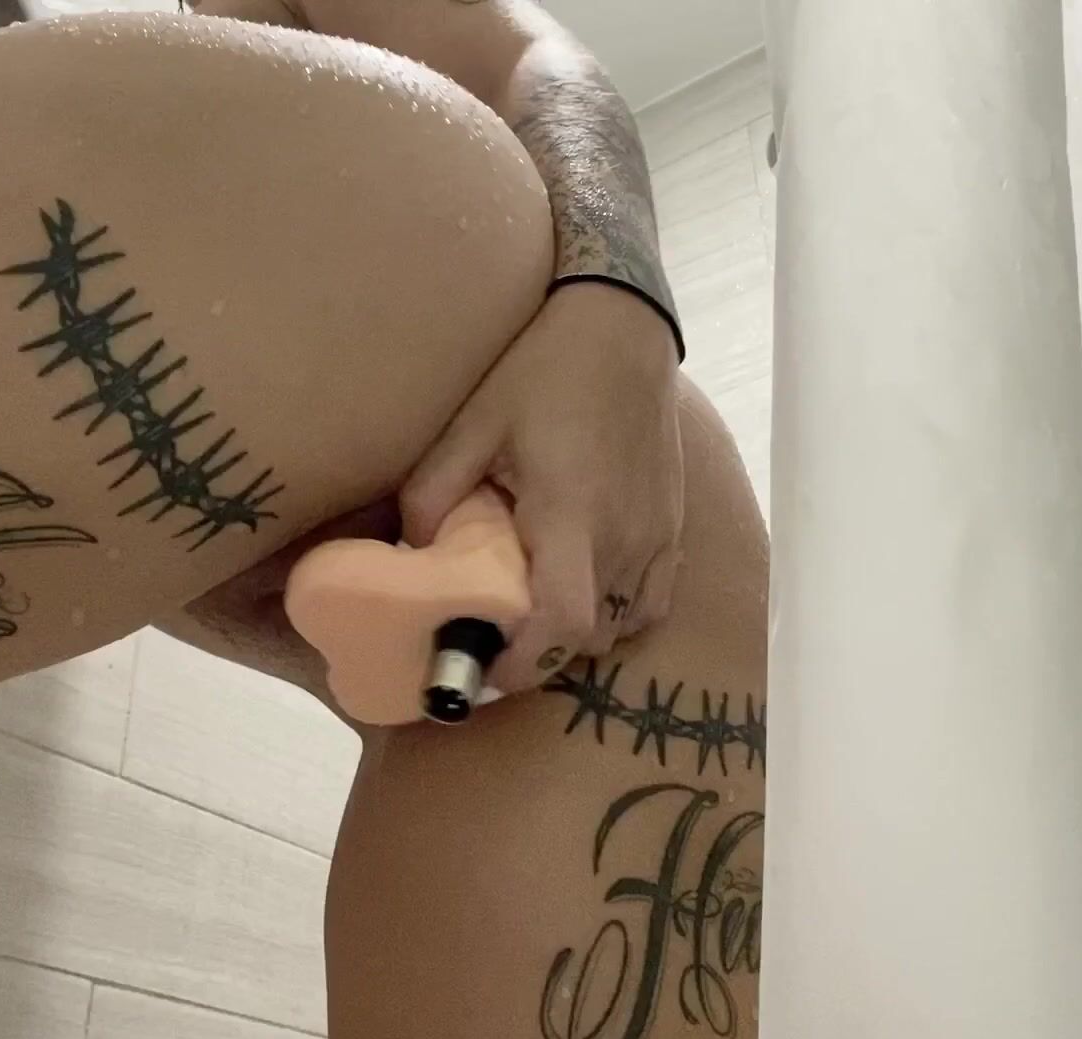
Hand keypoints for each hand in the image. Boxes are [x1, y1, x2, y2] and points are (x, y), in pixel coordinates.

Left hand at [401, 282, 683, 693]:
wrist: (623, 330)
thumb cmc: (543, 371)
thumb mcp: (473, 423)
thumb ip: (433, 493)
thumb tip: (409, 556)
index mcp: (571, 514)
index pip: (561, 623)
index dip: (521, 663)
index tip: (480, 665)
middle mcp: (623, 538)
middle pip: (585, 640)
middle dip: (535, 653)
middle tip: (489, 634)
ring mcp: (656, 538)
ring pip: (618, 630)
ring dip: (572, 635)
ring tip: (532, 608)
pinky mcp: (673, 531)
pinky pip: (649, 605)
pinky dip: (615, 617)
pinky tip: (581, 588)